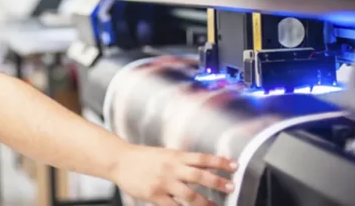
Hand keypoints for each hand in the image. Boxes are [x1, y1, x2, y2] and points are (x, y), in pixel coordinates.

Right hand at [111, 144, 236, 205]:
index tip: (234, 165)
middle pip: (200, 175)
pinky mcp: (155, 195)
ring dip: (205, 202)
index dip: (220, 162)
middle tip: (231, 186)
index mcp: (175, 156)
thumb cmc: (142, 157)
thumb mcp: (164, 153)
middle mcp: (172, 168)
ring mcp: (164, 183)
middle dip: (217, 182)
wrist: (120, 160)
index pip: (203, 158)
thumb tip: (202, 165)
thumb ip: (181, 160)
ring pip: (190, 194)